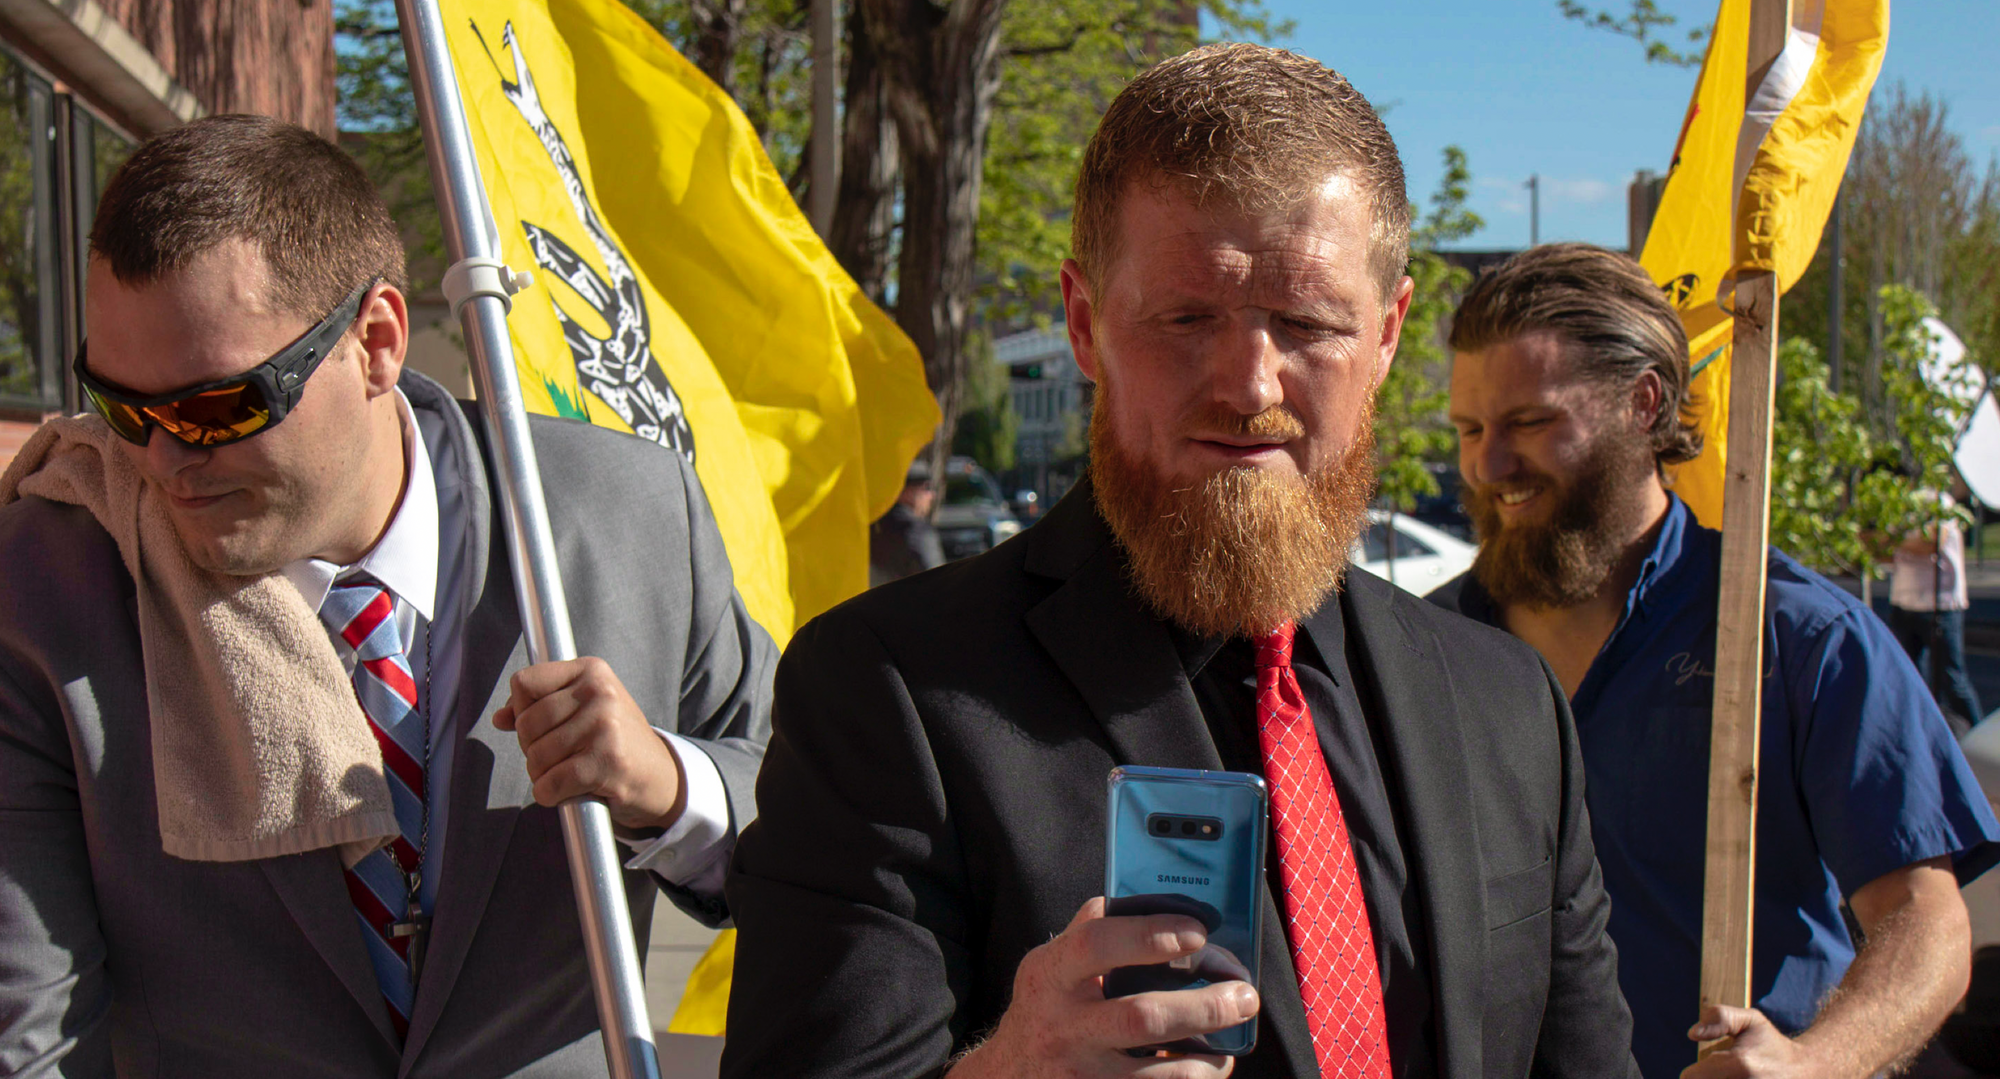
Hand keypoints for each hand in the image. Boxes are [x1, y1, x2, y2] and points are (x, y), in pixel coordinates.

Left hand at [491, 657, 685, 830]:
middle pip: (525, 724)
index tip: (544, 725)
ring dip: (542, 775)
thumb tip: (500, 718)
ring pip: (535, 757)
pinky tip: (569, 790)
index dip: (522, 710)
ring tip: (567, 772)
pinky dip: (550, 795)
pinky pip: (549, 784)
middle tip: (559, 755)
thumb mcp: (583, 709)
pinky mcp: (606, 762)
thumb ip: (539, 706)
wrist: (660, 775)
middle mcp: (599, 692)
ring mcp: (604, 727)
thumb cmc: (615, 740)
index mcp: (592, 671)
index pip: (524, 683)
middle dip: (532, 748)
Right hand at [948, 897, 1257, 1078]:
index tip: (1197, 931)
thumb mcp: (1051, 964)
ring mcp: (1081, 1071)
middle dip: (1205, 1006)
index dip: (1151, 934)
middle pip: (1143, 1016)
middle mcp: (1063, 1025)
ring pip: (1160, 1072)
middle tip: (1244, 995)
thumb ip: (1091, 929)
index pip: (1098, 944)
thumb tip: (1153, 899)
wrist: (1009, 1074)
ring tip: (1227, 1044)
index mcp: (1052, 973)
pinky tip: (1201, 1069)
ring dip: (1208, 1059)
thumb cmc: (1044, 1008)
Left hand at [1680, 1006, 1819, 1078]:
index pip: (1691, 1077)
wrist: (1807, 1072)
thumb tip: (1692, 1034)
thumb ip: (1719, 1017)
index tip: (1710, 1067)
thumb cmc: (1771, 1045)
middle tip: (1723, 1075)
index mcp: (1740, 1064)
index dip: (1694, 1072)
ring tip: (1733, 1078)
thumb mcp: (1750, 1020)